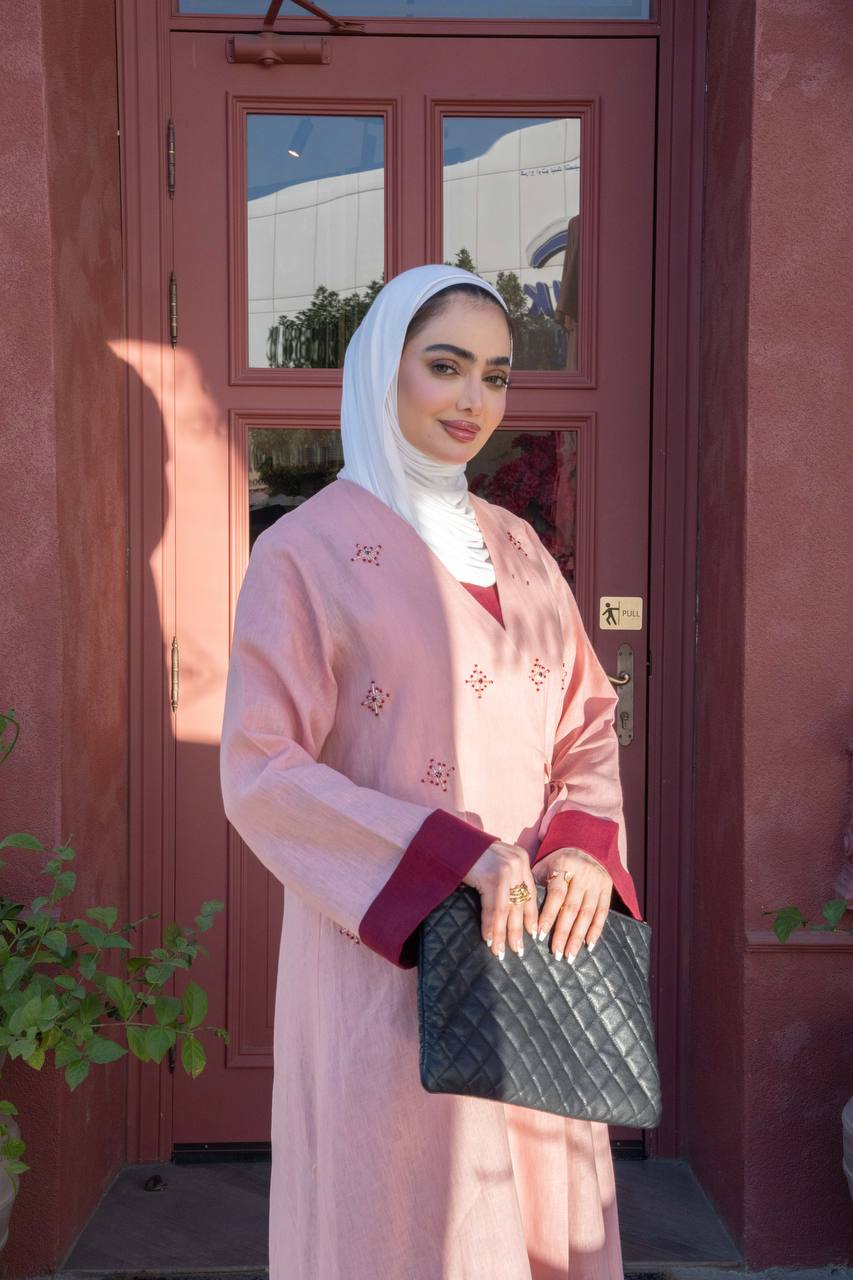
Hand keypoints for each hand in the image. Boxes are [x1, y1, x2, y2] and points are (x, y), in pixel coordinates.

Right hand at [462, 840, 538, 960]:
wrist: (447, 841)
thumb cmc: (467, 854)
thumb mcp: (493, 863)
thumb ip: (505, 879)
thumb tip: (511, 910)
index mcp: (521, 858)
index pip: (530, 892)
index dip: (531, 915)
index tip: (534, 933)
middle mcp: (518, 862)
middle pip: (520, 903)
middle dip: (519, 930)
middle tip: (519, 950)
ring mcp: (506, 869)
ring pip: (507, 910)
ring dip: (503, 934)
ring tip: (501, 951)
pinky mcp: (492, 877)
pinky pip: (493, 909)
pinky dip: (490, 926)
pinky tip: (489, 939)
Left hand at [531, 847, 612, 962]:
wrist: (586, 845)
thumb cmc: (558, 861)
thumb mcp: (545, 865)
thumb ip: (535, 883)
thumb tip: (522, 909)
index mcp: (564, 865)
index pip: (556, 894)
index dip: (549, 915)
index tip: (540, 935)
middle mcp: (583, 874)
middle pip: (572, 907)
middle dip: (563, 933)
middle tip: (556, 953)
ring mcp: (596, 881)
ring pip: (587, 913)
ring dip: (578, 937)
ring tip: (570, 955)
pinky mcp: (607, 888)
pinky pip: (602, 912)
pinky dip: (596, 930)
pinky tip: (589, 945)